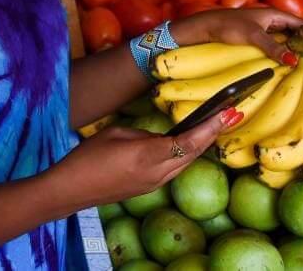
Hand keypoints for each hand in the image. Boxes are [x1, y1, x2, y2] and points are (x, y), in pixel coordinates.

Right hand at [48, 110, 240, 208]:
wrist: (71, 189)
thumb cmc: (88, 157)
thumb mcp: (117, 134)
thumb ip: (145, 134)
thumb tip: (160, 137)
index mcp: (148, 156)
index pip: (189, 142)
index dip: (212, 127)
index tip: (230, 112)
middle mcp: (157, 174)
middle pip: (194, 153)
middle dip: (213, 134)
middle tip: (231, 114)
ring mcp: (153, 184)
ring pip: (186, 162)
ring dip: (201, 144)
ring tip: (215, 125)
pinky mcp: (148, 188)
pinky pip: (174, 169)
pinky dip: (186, 154)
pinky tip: (189, 142)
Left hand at [170, 9, 302, 64]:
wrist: (206, 26)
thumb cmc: (229, 26)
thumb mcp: (253, 36)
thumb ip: (273, 48)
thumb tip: (293, 60)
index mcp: (274, 14)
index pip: (301, 23)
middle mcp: (271, 20)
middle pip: (294, 32)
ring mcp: (263, 28)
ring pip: (285, 39)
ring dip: (294, 48)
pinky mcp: (256, 37)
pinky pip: (275, 44)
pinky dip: (282, 51)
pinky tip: (286, 62)